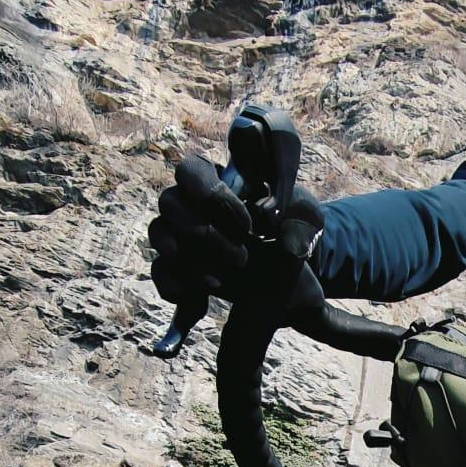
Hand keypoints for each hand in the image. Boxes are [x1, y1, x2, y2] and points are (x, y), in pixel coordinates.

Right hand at [148, 156, 329, 331]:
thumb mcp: (306, 220)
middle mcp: (190, 203)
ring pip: (159, 234)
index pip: (191, 169)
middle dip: (203, 232)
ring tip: (221, 280)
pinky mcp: (177, 268)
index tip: (246, 225)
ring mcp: (179, 234)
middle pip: (169, 202)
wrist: (290, 275)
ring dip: (189, 258)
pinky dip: (176, 286)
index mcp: (219, 180)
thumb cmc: (293, 232)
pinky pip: (159, 272)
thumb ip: (300, 221)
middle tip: (241, 257)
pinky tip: (201, 297)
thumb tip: (283, 236)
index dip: (212, 195)